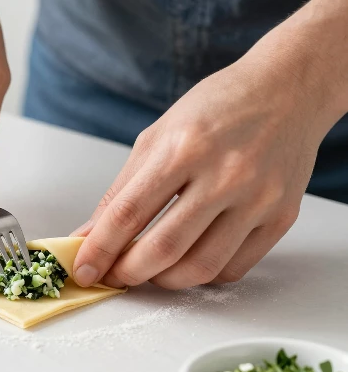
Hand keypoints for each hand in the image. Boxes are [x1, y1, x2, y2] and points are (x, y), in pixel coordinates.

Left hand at [71, 55, 336, 289]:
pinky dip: (202, 275)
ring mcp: (258, 199)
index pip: (128, 212)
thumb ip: (121, 190)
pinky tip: (187, 261)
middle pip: (164, 248)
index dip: (99, 249)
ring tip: (148, 271)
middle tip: (113, 275)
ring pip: (200, 267)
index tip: (83, 270)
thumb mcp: (157, 137)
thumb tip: (89, 236)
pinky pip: (233, 268)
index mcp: (184, 147)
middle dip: (128, 273)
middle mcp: (225, 174)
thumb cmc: (217, 108)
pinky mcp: (281, 217)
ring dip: (163, 281)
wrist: (288, 90)